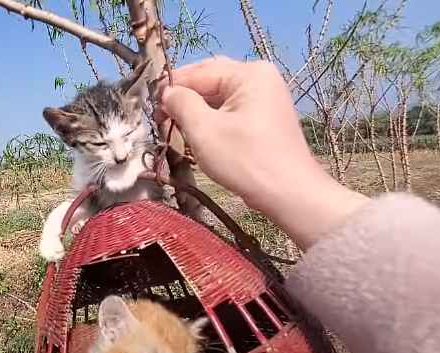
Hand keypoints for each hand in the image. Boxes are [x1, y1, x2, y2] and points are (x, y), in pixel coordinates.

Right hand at [155, 57, 368, 249]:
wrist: (289, 194)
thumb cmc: (245, 160)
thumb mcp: (204, 130)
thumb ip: (181, 103)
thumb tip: (166, 92)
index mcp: (249, 73)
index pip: (198, 71)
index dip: (170, 88)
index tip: (151, 110)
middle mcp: (260, 77)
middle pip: (209, 80)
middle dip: (183, 99)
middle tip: (162, 120)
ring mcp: (265, 97)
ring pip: (218, 97)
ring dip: (196, 111)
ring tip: (177, 129)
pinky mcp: (265, 118)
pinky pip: (231, 110)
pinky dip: (212, 120)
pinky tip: (199, 136)